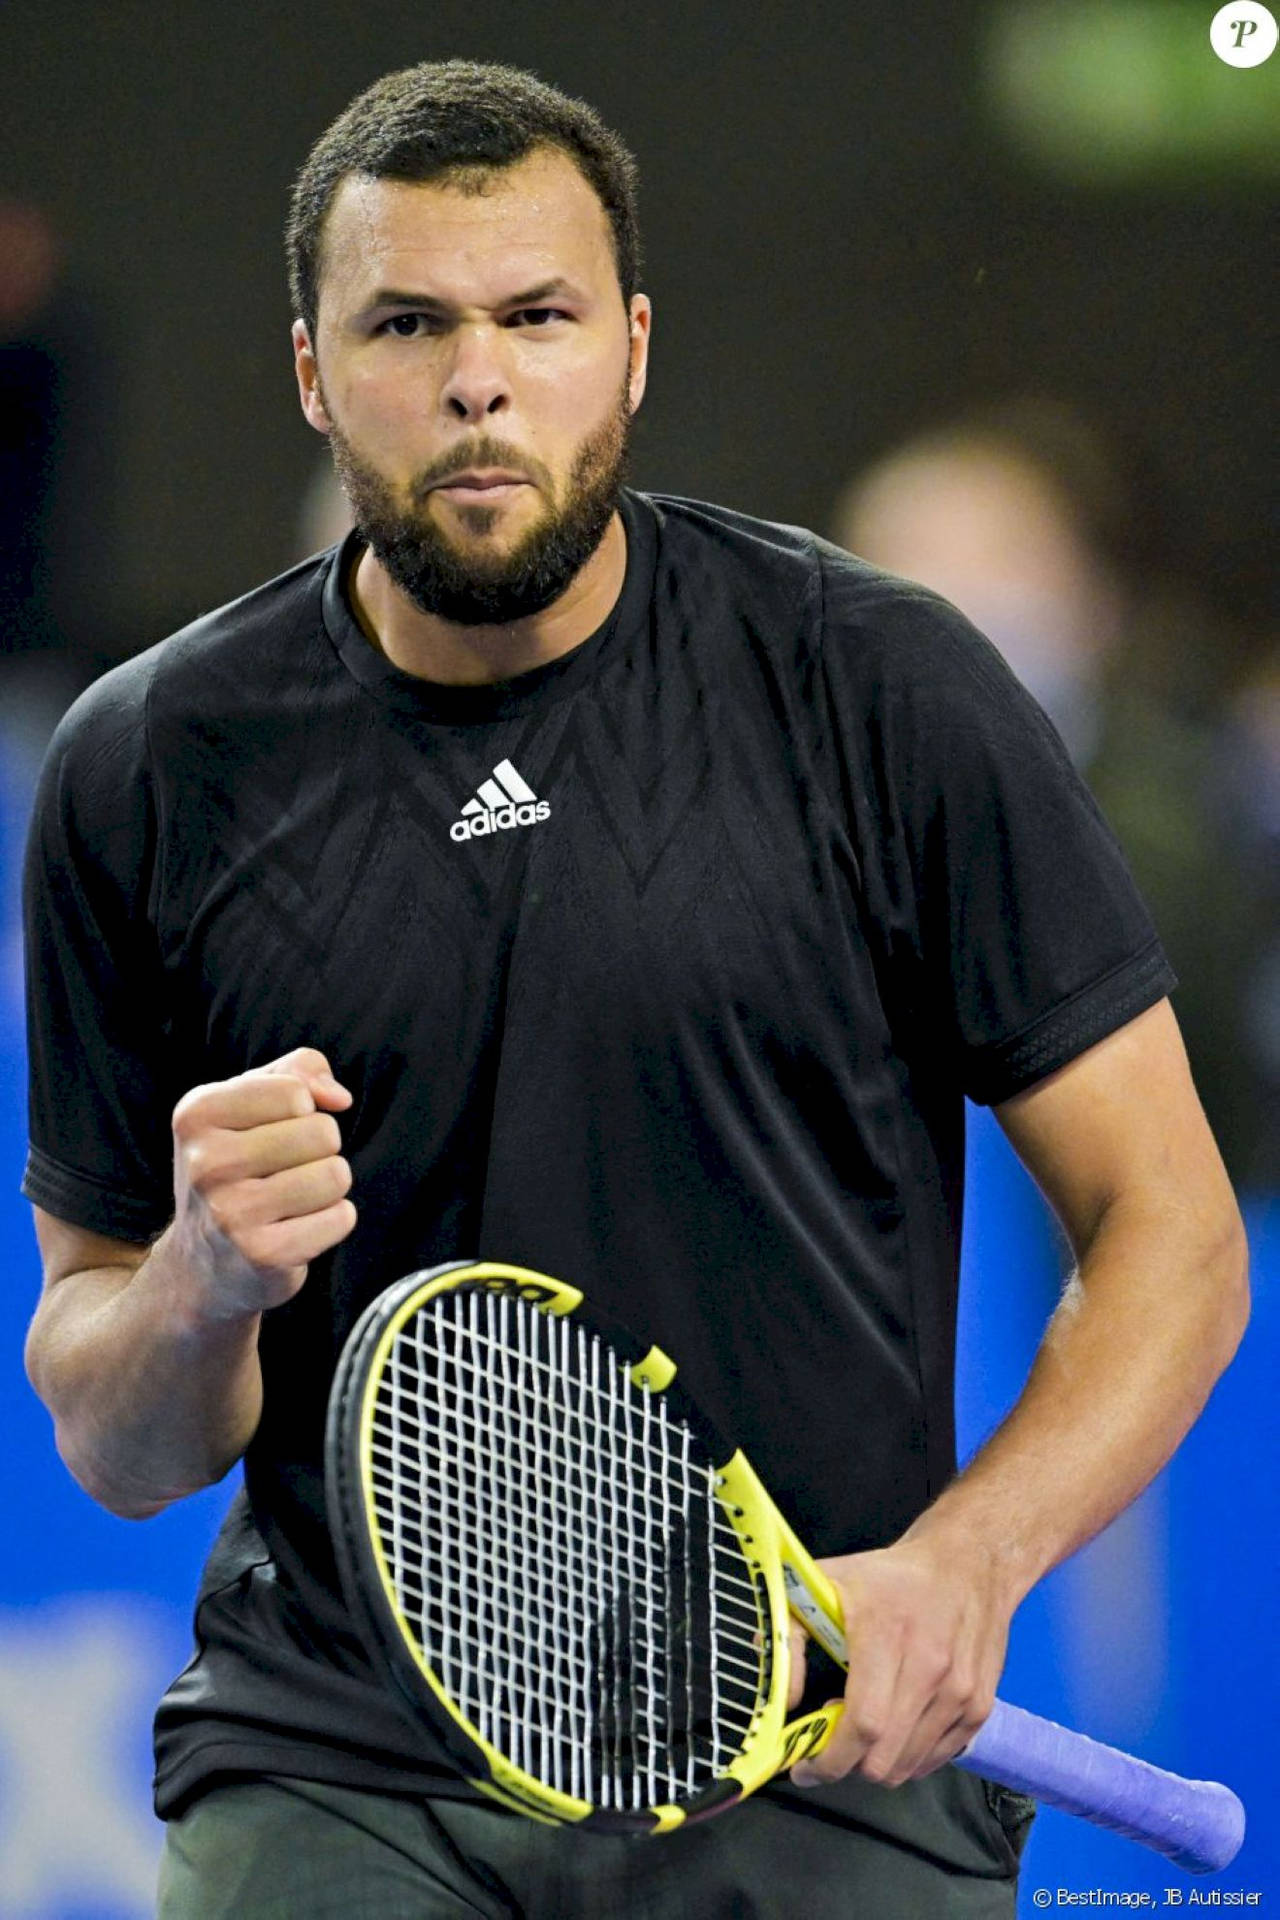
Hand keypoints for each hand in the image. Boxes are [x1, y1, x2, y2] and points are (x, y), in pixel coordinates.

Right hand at [168, 1046, 356, 1321]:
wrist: (203, 1262)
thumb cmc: (238, 1165)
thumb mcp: (250, 1102)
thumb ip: (298, 1070)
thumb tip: (339, 1098)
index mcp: (196, 1114)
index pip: (295, 1091)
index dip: (303, 1109)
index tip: (275, 1130)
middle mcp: (206, 1162)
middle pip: (322, 1132)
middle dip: (319, 1149)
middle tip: (285, 1170)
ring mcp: (231, 1213)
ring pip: (335, 1175)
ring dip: (328, 1186)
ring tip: (293, 1199)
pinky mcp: (263, 1254)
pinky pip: (341, 1218)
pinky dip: (332, 1221)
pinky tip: (298, 1228)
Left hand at [786, 1530, 1012, 1788]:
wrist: (967, 1562)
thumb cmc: (889, 1576)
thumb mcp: (826, 1584)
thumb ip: (790, 1634)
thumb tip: (783, 1696)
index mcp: (889, 1636)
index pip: (863, 1725)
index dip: (829, 1759)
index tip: (804, 1767)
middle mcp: (932, 1670)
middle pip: (884, 1758)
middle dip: (846, 1766)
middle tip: (829, 1744)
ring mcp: (961, 1692)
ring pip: (908, 1766)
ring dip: (877, 1761)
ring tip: (864, 1727)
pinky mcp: (980, 1706)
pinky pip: (936, 1759)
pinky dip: (908, 1756)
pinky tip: (895, 1725)